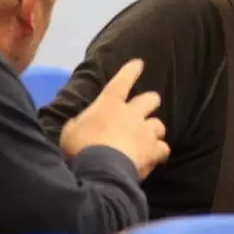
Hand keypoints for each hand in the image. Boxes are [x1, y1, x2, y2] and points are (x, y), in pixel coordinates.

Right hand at [59, 59, 169, 178]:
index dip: (130, 71)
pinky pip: (163, 148)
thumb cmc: (81, 148)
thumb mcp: (70, 133)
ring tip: (150, 139)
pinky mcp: (154, 150)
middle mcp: (131, 113)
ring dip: (154, 131)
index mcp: (109, 104)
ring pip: (159, 125)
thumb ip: (77, 125)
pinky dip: (160, 152)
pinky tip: (156, 158)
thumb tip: (78, 123)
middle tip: (147, 109)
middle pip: (151, 99)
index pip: (122, 81)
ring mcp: (145, 131)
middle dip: (150, 102)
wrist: (102, 170)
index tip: (139, 63)